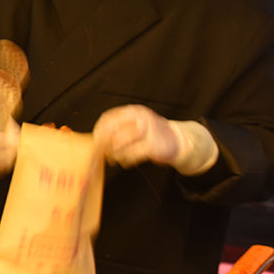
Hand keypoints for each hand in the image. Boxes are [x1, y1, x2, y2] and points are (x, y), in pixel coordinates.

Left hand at [93, 105, 217, 174]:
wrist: (177, 141)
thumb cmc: (151, 135)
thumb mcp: (135, 125)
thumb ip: (118, 128)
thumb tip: (96, 140)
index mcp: (134, 111)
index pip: (108, 118)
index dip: (98, 131)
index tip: (96, 141)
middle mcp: (141, 118)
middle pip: (111, 132)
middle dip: (104, 145)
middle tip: (104, 153)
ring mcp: (148, 131)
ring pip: (119, 144)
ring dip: (114, 154)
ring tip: (116, 158)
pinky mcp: (152, 145)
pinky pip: (130, 155)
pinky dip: (125, 160)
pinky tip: (127, 162)